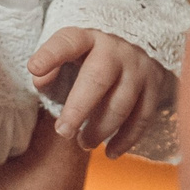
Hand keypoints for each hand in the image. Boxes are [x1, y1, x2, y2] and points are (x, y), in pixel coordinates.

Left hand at [28, 27, 170, 156]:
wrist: (136, 43)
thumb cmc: (91, 54)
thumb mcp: (69, 51)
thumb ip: (50, 64)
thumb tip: (39, 79)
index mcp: (88, 36)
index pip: (68, 42)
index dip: (51, 54)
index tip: (34, 68)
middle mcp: (116, 49)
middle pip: (98, 79)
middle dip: (78, 109)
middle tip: (63, 132)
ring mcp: (138, 67)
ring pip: (122, 103)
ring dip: (101, 130)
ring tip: (83, 143)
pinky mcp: (155, 84)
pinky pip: (142, 117)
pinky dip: (126, 139)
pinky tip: (110, 153)